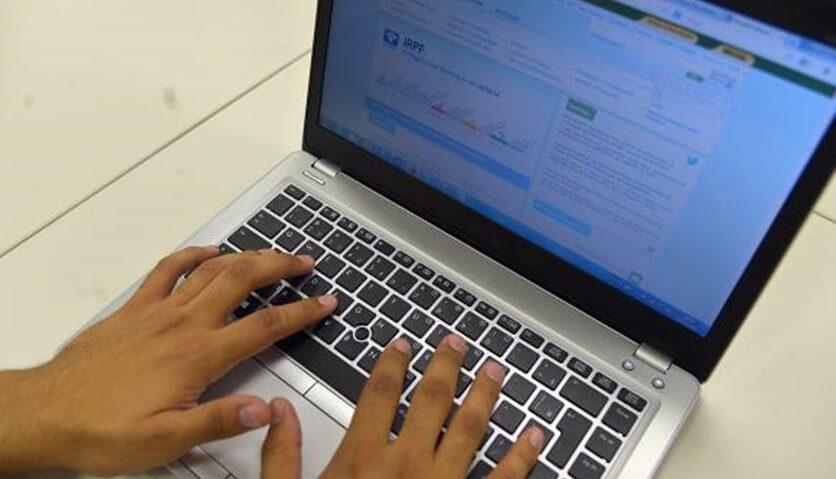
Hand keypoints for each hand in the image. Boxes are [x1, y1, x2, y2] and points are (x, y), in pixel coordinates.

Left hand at [0, 246, 335, 475]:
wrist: (46, 414)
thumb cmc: (101, 430)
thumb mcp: (166, 441)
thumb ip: (219, 421)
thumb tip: (264, 409)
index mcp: (197, 356)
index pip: (264, 326)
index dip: (301, 312)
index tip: (325, 302)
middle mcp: (182, 325)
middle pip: (243, 281)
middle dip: (280, 267)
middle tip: (306, 262)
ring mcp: (157, 312)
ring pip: (212, 270)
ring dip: (247, 256)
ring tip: (272, 252)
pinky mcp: (134, 310)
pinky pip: (167, 269)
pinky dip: (191, 254)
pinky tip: (208, 250)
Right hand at [261, 335, 544, 478]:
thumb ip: (282, 455)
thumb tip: (277, 411)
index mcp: (363, 459)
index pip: (379, 393)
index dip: (392, 363)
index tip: (403, 344)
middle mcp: (407, 463)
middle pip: (431, 399)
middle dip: (445, 365)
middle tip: (457, 343)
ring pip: (471, 427)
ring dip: (486, 395)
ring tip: (495, 370)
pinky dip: (523, 455)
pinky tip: (537, 435)